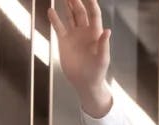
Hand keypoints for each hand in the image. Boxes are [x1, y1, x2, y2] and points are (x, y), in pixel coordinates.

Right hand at [49, 0, 112, 116]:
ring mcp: (74, 35)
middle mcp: (85, 32)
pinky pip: (59, 26)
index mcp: (95, 34)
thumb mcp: (103, 59)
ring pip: (70, 16)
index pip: (94, 14)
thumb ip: (104, 44)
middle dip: (76, 1)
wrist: (85, 82)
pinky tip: (51, 10)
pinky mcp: (64, 41)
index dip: (91, 3)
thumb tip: (107, 30)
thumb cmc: (97, 71)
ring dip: (67, 5)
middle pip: (80, 12)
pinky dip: (55, 18)